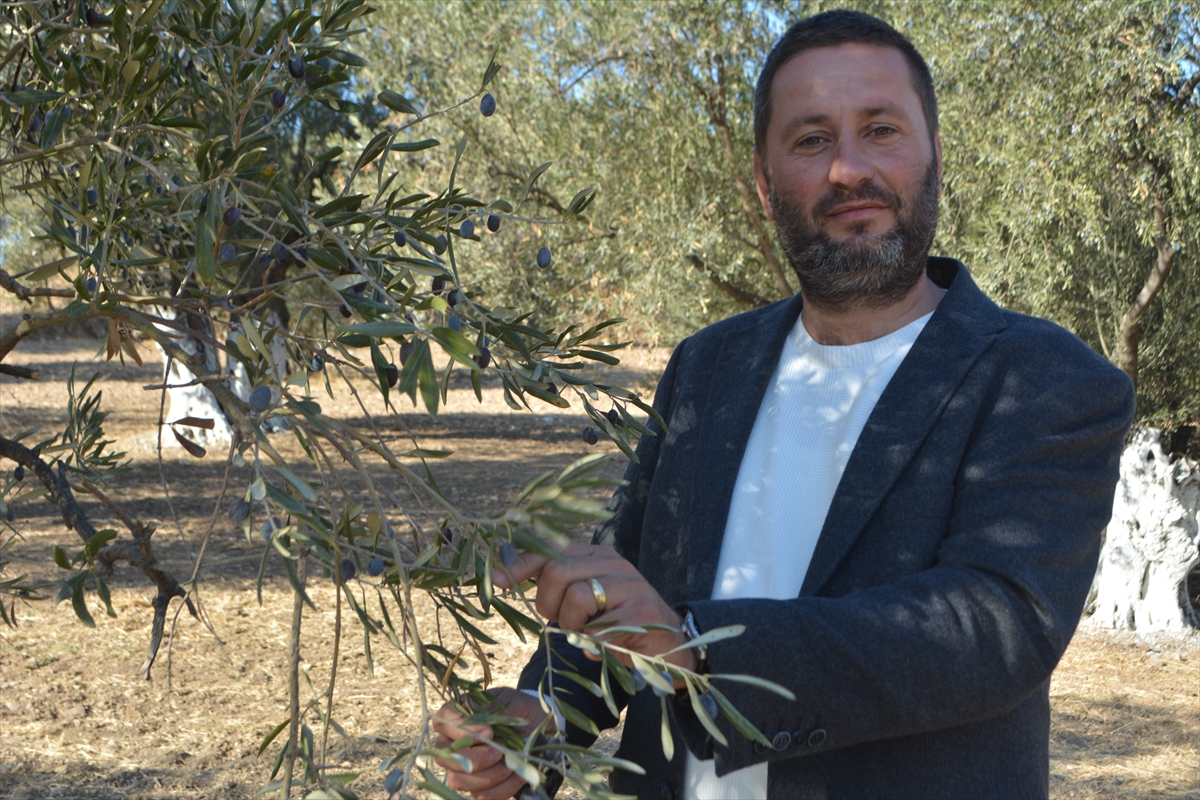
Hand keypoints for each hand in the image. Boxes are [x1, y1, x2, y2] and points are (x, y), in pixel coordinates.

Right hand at [431, 687, 547, 799]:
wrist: (539, 727)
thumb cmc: (519, 709)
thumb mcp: (507, 700)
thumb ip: (486, 707)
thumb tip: (468, 712)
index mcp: (456, 717)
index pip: (441, 723)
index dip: (460, 731)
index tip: (488, 731)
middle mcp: (454, 744)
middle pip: (445, 758)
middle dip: (475, 758)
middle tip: (499, 750)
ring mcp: (464, 768)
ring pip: (459, 781)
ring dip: (490, 774)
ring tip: (510, 763)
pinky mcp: (480, 787)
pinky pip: (481, 796)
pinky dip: (502, 787)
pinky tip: (516, 774)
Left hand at [493, 542, 696, 672]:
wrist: (673, 645)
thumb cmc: (619, 624)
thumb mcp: (586, 599)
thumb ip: (556, 586)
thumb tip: (505, 576)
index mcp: (595, 555)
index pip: (550, 548)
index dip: (520, 562)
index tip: (498, 581)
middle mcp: (612, 562)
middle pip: (556, 572)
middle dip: (548, 604)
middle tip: (561, 622)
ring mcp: (630, 583)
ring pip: (575, 598)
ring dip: (572, 626)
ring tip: (589, 633)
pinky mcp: (642, 610)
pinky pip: (599, 629)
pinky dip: (594, 643)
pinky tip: (607, 645)